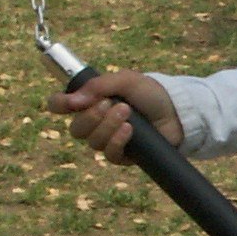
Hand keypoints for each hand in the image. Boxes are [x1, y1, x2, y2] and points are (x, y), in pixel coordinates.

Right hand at [48, 69, 183, 163]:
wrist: (178, 110)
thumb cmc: (151, 93)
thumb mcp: (126, 80)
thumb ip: (99, 85)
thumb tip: (73, 101)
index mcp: (92, 101)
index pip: (61, 105)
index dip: (58, 104)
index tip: (67, 103)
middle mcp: (96, 123)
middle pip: (75, 129)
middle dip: (90, 116)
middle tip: (109, 104)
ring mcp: (109, 140)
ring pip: (93, 142)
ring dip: (108, 126)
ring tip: (127, 112)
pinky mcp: (123, 155)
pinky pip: (109, 155)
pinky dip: (117, 141)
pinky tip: (129, 130)